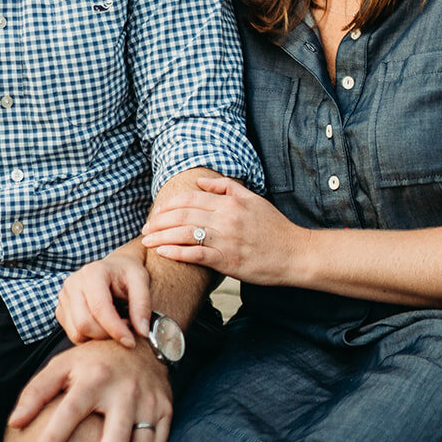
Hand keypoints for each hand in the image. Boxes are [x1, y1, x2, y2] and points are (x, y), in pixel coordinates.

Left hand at [7, 339, 171, 441]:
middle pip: (116, 433)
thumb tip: (14, 423)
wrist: (139, 343)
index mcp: (94, 376)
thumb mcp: (61, 366)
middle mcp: (124, 389)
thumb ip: (36, 393)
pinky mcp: (165, 410)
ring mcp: (148, 400)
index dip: (54, 436)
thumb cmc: (91, 362)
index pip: (71, 409)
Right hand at [55, 246, 152, 348]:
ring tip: (115, 325)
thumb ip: (142, 305)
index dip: (115, 329)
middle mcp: (73, 283)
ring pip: (77, 332)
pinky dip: (89, 337)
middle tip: (125, 329)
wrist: (114, 267)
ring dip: (98, 338)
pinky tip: (103, 326)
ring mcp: (64, 297)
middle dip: (107, 335)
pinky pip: (73, 334)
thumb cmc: (126, 273)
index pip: (99, 308)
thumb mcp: (141, 281)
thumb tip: (142, 332)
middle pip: (84, 324)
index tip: (130, 342)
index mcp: (92, 272)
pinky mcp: (61, 310)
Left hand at [140, 174, 304, 284]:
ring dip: (162, 237)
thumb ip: (226, 187)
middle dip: (159, 220)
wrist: (295, 253)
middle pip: (183, 214)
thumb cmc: (274, 227)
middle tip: (145, 227)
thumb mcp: (253, 199)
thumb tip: (200, 181)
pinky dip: (176, 252)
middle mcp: (226, 218)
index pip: (191, 198)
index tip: (156, 212)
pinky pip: (196, 255)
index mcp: (230, 202)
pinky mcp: (228, 261)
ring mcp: (226, 240)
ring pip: (185, 234)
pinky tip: (163, 252)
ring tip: (147, 241)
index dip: (169, 204)